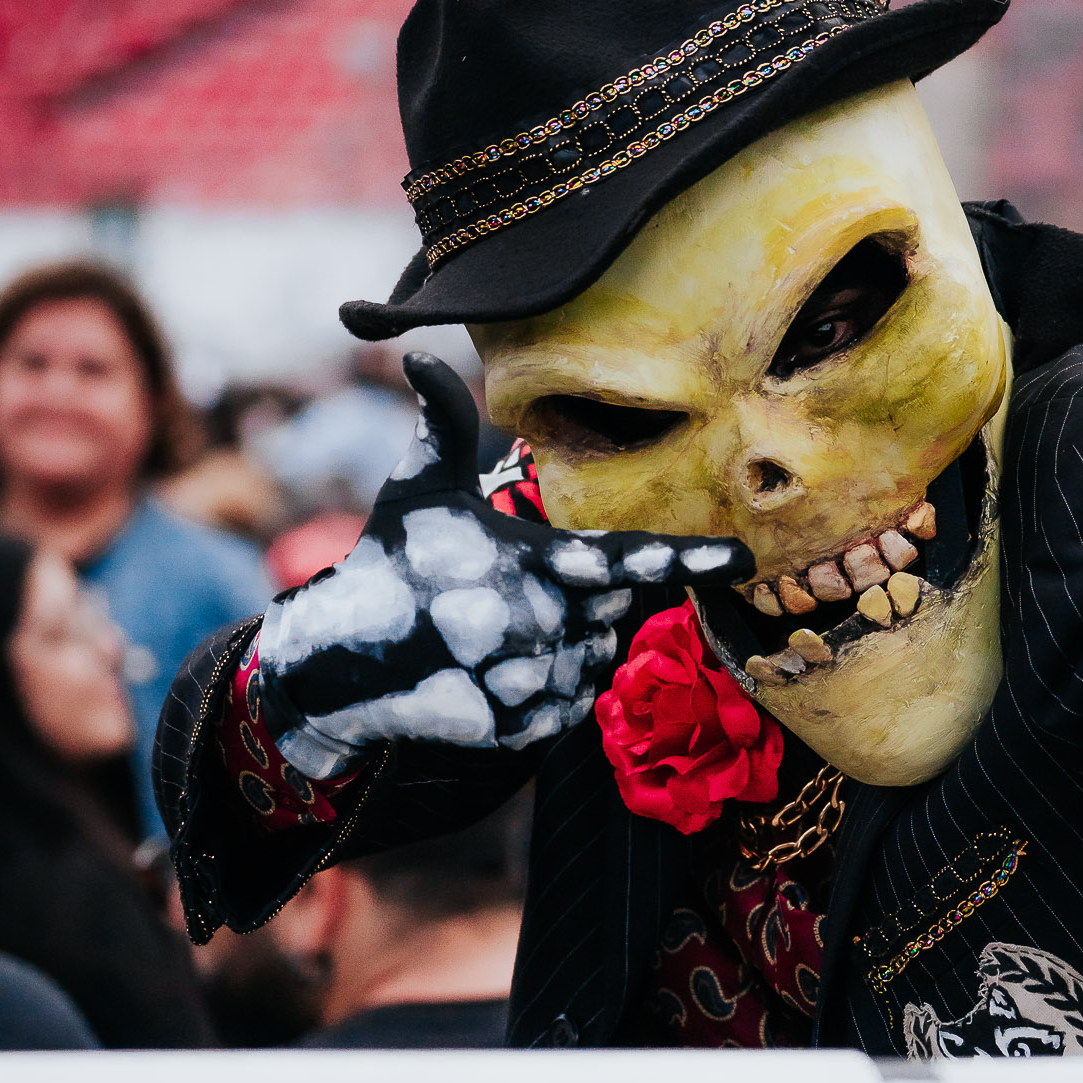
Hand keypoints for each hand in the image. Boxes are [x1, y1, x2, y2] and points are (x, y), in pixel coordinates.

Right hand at [256, 353, 752, 776]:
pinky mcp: (521, 728)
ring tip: (497, 637)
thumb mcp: (416, 489)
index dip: (689, 558)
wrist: (338, 664)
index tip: (744, 558)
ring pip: (591, 661)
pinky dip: (544, 695)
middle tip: (515, 598)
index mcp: (531, 561)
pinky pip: (567, 708)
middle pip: (610, 612)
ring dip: (561, 650)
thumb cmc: (388, 564)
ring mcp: (533, 680)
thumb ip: (439, 425)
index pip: (626, 558)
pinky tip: (497, 674)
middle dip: (580, 605)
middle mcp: (541, 622)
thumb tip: (418, 353)